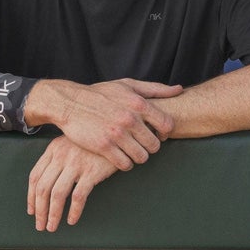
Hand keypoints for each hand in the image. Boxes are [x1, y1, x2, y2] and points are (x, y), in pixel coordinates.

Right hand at [26, 77, 182, 169]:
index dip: (164, 132)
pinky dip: (125, 164)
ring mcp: (117, 134)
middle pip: (155, 145)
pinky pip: (125, 164)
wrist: (69, 102)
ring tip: (131, 151)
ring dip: (138, 157)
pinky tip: (120, 156)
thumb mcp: (128, 85)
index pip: (167, 125)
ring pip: (142, 157)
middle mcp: (130, 119)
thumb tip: (180, 89)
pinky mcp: (104, 147)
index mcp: (138, 103)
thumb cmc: (101, 94)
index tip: (155, 133)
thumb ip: (155, 89)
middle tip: (141, 144)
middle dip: (150, 147)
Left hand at [27, 136, 119, 231]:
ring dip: (52, 214)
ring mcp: (76, 164)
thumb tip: (49, 181)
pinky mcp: (92, 171)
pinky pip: (78, 196)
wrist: (116, 131)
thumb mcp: (71, 142)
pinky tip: (72, 220)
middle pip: (43, 188)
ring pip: (57, 194)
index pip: (35, 176)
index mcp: (53, 150)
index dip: (31, 196)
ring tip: (52, 227)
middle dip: (39, 210)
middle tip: (40, 225)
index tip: (32, 211)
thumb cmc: (95, 139)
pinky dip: (74, 211)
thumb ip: (59, 157)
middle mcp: (61, 157)